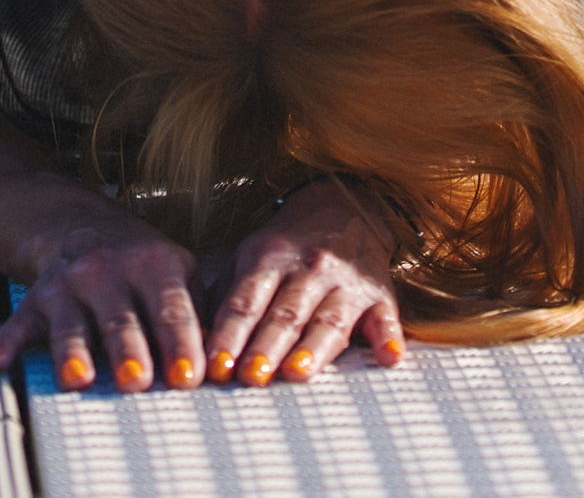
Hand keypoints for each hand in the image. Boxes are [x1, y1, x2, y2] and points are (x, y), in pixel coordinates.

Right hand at [0, 215, 205, 391]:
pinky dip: (5, 343)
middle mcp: (110, 272)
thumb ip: (199, 317)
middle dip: (128, 350)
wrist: (86, 226)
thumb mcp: (180, 274)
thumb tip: (224, 362)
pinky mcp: (37, 299)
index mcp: (155, 267)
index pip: (171, 310)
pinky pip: (18, 323)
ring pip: (71, 323)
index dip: (181, 343)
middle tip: (136, 382)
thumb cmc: (145, 265)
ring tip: (78, 378)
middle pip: (121, 319)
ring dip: (73, 351)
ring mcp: (70, 285)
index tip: (188, 376)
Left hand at [207, 178, 405, 384]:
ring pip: (328, 318)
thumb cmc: (286, 247)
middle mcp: (309, 269)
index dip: (230, 334)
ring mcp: (346, 281)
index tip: (217, 366)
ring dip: (312, 348)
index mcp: (270, 259)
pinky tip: (388, 357)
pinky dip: (388, 337)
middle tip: (250, 376)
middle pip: (285, 313)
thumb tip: (195, 339)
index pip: (246, 301)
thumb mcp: (249, 257)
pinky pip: (385, 317)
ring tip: (296, 374)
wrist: (344, 207)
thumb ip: (226, 296)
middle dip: (266, 346)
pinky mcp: (379, 294)